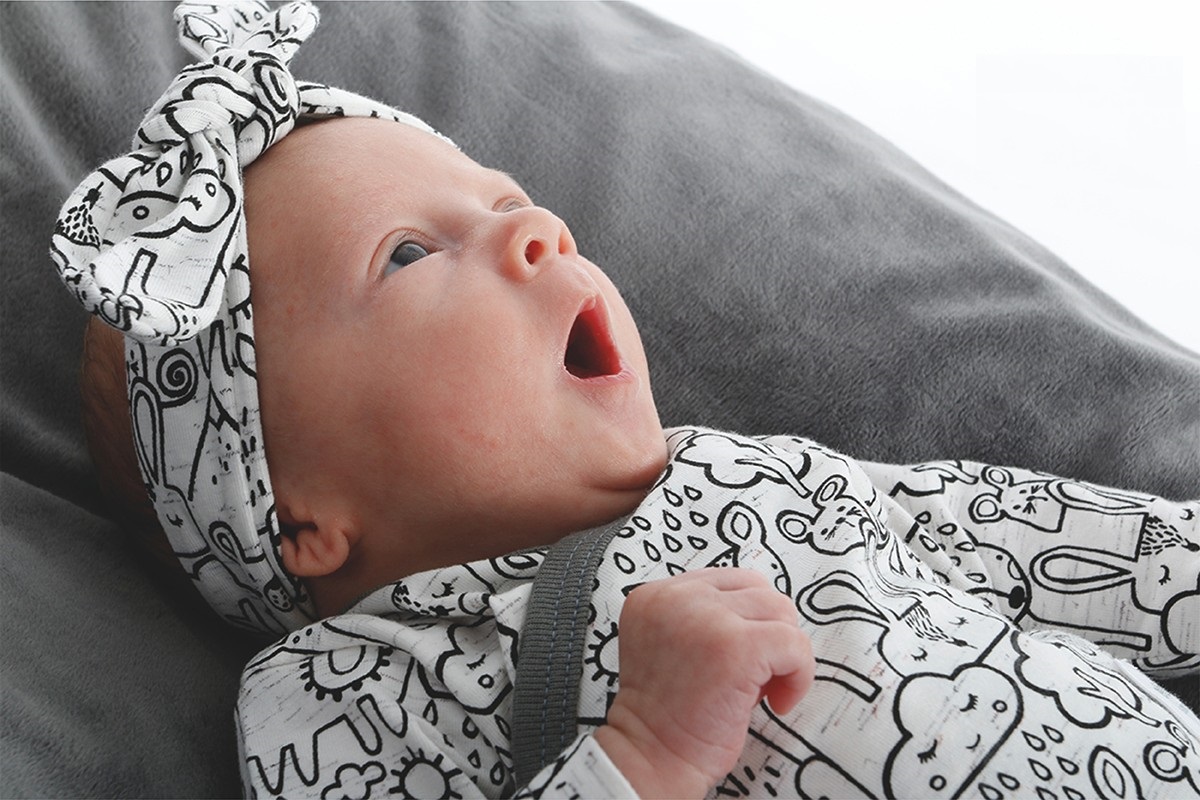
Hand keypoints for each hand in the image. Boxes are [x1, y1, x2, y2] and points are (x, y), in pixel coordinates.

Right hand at [595, 568, 813, 798]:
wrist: (652, 758)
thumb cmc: (666, 716)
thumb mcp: (671, 645)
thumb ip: (702, 618)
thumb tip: (762, 615)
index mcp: (656, 596)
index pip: (729, 581)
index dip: (747, 619)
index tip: (742, 656)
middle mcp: (676, 598)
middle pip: (758, 589)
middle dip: (768, 632)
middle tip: (756, 674)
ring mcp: (707, 618)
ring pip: (781, 611)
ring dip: (783, 654)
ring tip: (761, 689)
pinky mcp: (736, 646)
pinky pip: (794, 644)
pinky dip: (799, 675)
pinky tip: (778, 701)